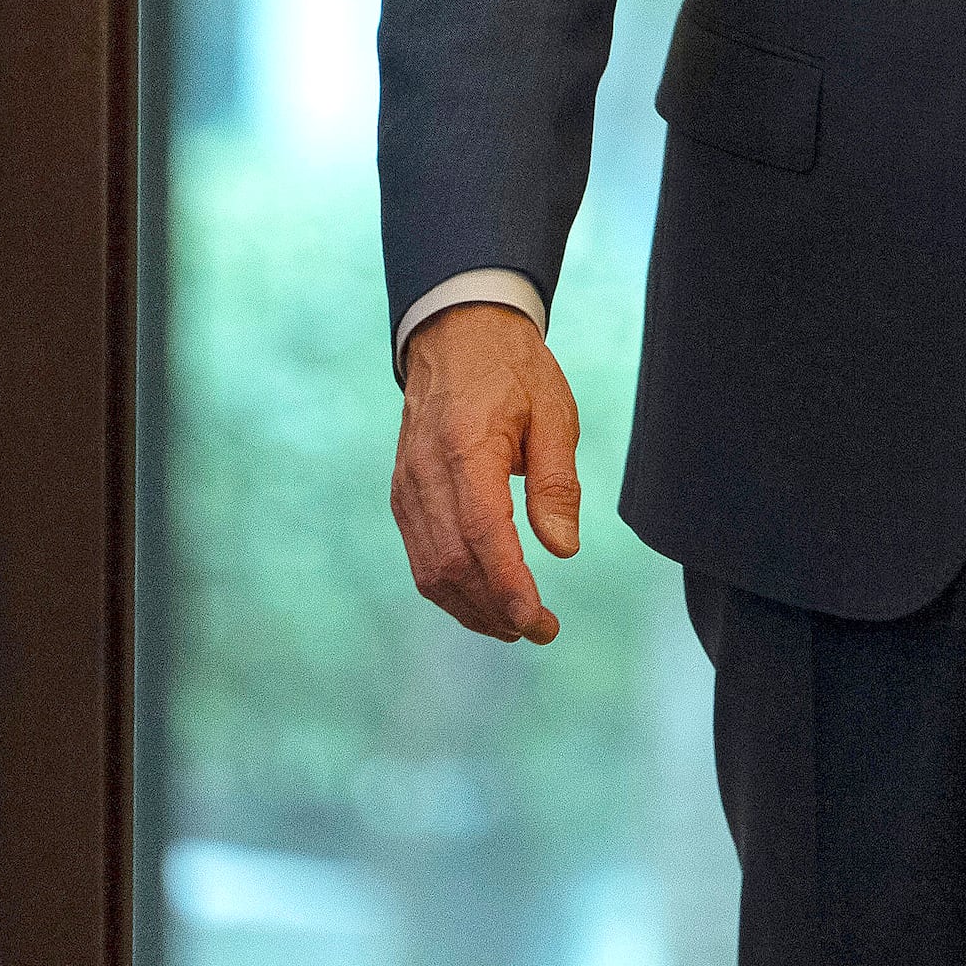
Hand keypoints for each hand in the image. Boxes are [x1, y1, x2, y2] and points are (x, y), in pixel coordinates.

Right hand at [392, 304, 584, 643]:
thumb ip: (557, 482)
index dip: (508, 586)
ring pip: (430, 570)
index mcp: (465, 447)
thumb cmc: (512, 371)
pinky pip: (420, 556)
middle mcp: (425, 474)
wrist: (455, 335)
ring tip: (516, 626)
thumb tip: (563, 549)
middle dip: (496, 609)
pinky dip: (450, 589)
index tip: (538, 621)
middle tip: (542, 630)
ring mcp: (407, 487)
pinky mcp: (402, 496)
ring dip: (472, 608)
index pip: (482, 534)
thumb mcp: (553, 412)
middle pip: (452, 563)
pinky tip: (484, 601)